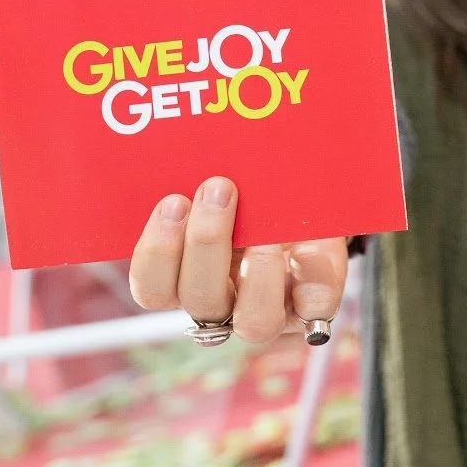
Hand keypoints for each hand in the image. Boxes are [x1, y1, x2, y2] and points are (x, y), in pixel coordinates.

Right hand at [128, 177, 347, 343]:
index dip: (157, 253)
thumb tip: (198, 144)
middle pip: (200, 302)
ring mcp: (270, 314)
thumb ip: (208, 170)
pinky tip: (309, 247)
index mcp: (186, 278)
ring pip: (253, 323)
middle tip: (218, 187)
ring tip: (267, 232)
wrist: (313, 198)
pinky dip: (312, 277)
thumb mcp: (232, 179)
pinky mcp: (313, 311)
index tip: (172, 201)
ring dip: (257, 274)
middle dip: (206, 243)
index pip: (153, 289)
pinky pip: (314, 309)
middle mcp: (224, 305)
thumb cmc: (256, 190)